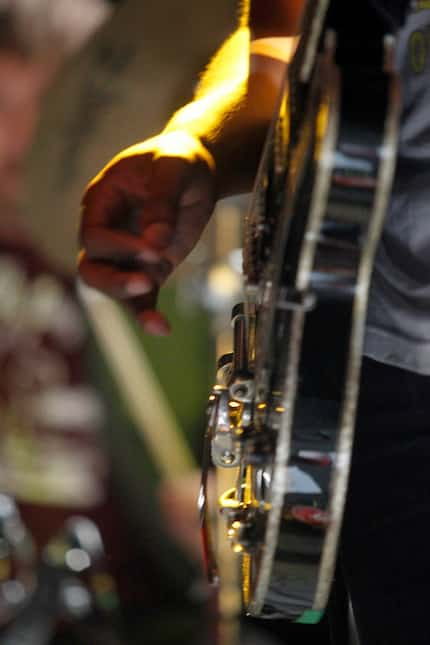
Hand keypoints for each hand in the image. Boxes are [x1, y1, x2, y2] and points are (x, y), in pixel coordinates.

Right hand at [78, 131, 215, 333]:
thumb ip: (162, 201)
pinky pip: (141, 298)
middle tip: (145, 282)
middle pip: (91, 268)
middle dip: (115, 281)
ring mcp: (126, 254)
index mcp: (102, 202)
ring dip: (131, 302)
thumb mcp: (173, 168)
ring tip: (157, 321)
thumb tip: (155, 241)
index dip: (118, 246)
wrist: (197, 171)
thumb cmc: (178, 161)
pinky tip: (162, 328)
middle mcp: (107, 232)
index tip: (152, 247)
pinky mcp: (149, 269)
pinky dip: (148, 314)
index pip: (94, 234)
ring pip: (112, 288)